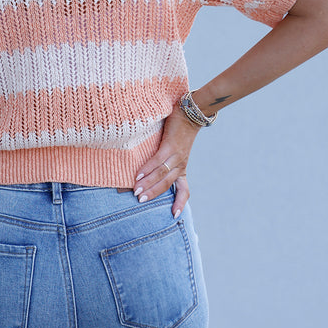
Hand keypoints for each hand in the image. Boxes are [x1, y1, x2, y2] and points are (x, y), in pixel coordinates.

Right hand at [133, 102, 199, 217]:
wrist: (191, 112)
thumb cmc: (179, 130)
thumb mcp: (175, 149)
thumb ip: (164, 160)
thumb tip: (146, 170)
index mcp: (182, 168)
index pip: (184, 190)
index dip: (180, 203)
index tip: (174, 215)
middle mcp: (181, 164)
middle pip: (167, 183)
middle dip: (153, 193)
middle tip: (139, 201)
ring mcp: (176, 155)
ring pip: (162, 174)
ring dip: (148, 183)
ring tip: (136, 191)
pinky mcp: (171, 145)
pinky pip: (158, 160)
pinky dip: (147, 169)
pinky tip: (138, 174)